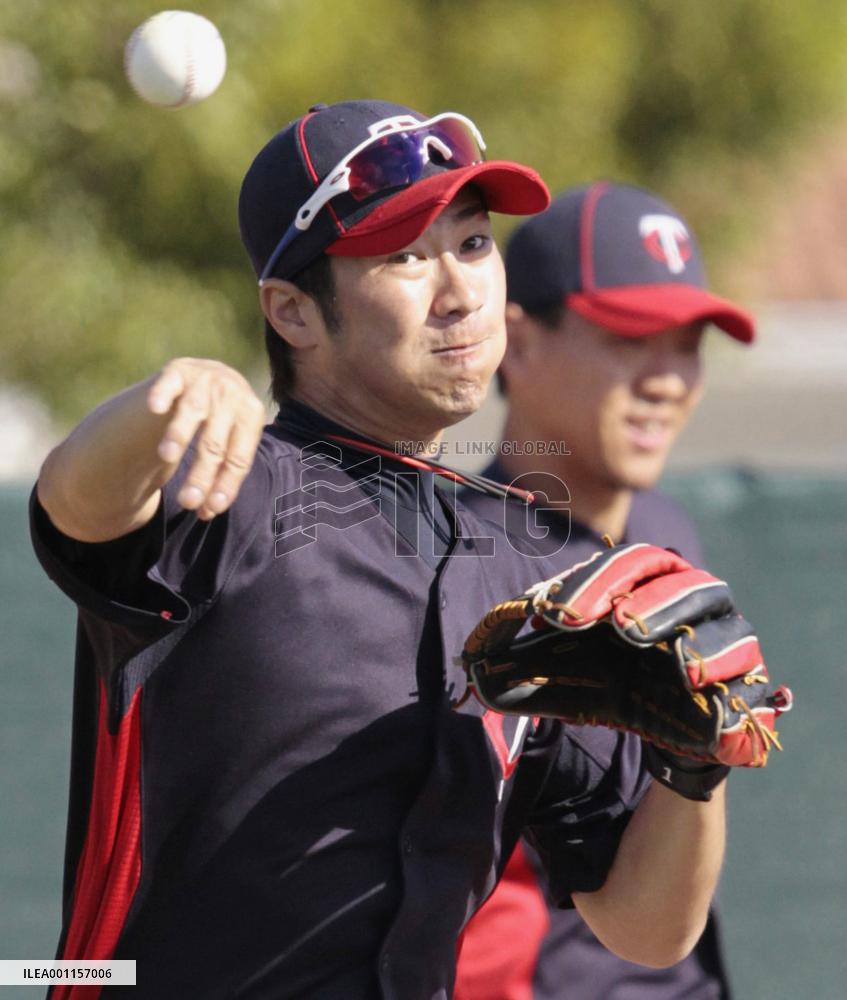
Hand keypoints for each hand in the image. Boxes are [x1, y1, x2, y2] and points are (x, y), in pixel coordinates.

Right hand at [148, 358, 266, 519]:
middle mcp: (232, 395)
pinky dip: (162, 394)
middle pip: (215, 442)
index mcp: (252, 417)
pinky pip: (170, 383)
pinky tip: (155, 408)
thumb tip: (207, 513)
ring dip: (180, 434)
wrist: (211, 376)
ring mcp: (205, 380)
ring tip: (167, 457)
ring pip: (193, 412)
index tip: (211, 509)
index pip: (239, 457)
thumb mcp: (230, 443)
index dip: (226, 484)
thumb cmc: (223, 422)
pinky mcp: (178, 370)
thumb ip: (220, 476)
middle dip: (201, 474)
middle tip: (187, 502)